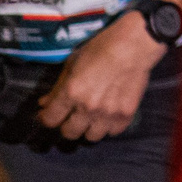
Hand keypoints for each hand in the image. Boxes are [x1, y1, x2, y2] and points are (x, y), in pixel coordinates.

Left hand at [33, 11, 162, 141]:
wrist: (136, 44)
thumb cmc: (102, 47)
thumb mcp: (74, 62)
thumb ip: (58, 86)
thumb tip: (45, 103)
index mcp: (71, 92)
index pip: (50, 120)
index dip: (48, 118)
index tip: (52, 114)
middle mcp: (87, 107)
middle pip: (69, 133)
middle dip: (68, 125)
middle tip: (74, 116)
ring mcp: (108, 112)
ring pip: (92, 137)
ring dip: (90, 128)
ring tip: (94, 118)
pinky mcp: (127, 113)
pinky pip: (113, 132)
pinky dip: (110, 126)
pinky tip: (110, 116)